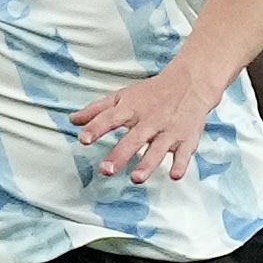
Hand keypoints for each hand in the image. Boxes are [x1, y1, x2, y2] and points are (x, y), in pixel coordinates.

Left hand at [73, 64, 216, 183]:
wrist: (191, 83)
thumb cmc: (151, 93)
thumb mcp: (123, 96)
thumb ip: (97, 110)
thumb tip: (72, 120)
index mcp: (131, 108)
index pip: (110, 118)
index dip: (96, 128)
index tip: (83, 139)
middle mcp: (150, 120)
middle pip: (133, 139)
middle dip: (120, 154)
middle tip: (106, 170)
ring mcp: (169, 130)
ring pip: (157, 149)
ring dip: (147, 164)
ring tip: (135, 179)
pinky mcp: (187, 139)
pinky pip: (183, 154)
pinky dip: (180, 164)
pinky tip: (174, 176)